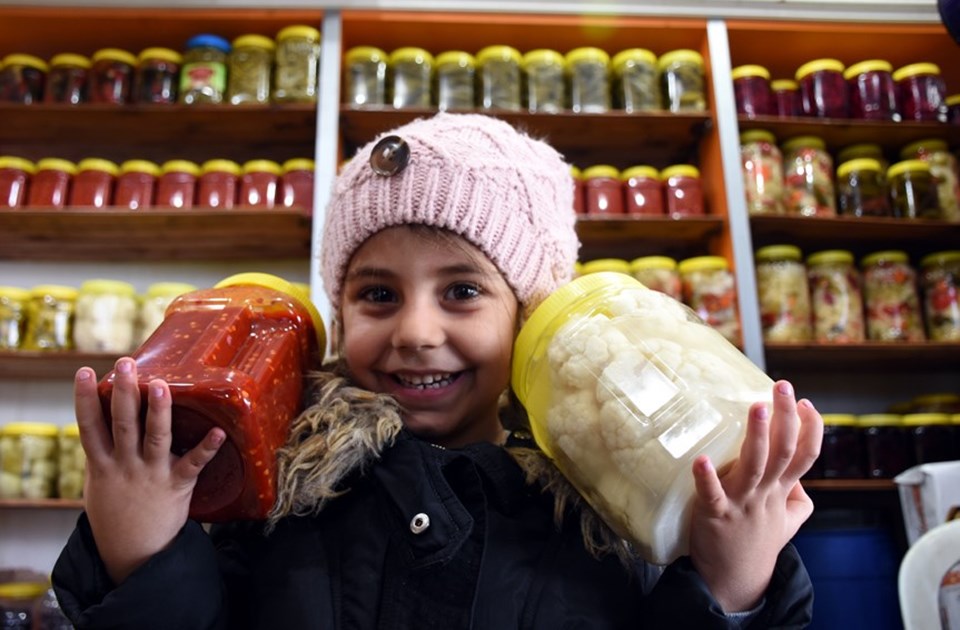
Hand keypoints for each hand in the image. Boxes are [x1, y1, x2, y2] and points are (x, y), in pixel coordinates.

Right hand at [75, 357, 224, 583]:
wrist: (134, 553)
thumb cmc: (116, 510)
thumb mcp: (98, 482)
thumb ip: (103, 451)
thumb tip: (104, 415)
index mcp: (102, 465)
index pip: (89, 426)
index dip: (85, 398)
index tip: (86, 372)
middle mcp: (125, 466)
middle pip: (122, 425)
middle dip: (124, 393)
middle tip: (126, 364)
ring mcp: (151, 475)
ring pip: (155, 438)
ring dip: (158, 411)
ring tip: (160, 385)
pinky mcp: (177, 485)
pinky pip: (194, 464)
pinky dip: (207, 448)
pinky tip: (218, 432)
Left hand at [688, 380, 821, 612]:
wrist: (734, 582)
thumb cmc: (756, 545)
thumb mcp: (787, 523)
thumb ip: (798, 500)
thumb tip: (802, 479)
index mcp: (782, 492)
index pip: (806, 456)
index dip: (810, 429)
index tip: (806, 402)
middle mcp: (766, 494)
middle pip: (784, 452)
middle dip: (785, 418)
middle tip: (783, 387)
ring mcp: (742, 504)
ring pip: (755, 466)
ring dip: (757, 436)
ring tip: (757, 407)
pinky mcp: (715, 515)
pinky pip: (711, 494)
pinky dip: (706, 478)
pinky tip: (700, 459)